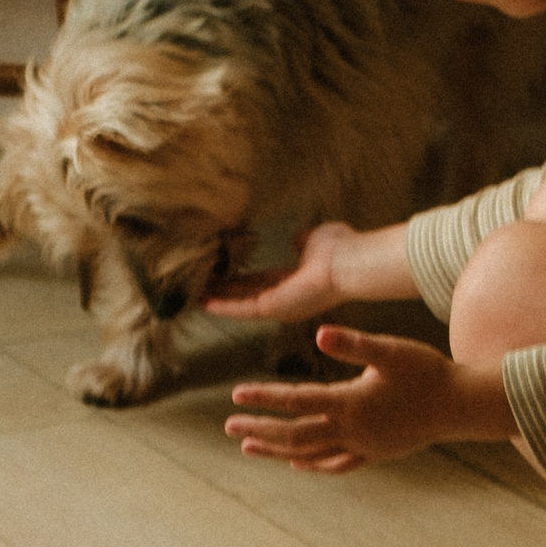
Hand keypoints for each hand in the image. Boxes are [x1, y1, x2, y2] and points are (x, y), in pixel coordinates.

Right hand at [204, 222, 353, 322]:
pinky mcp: (276, 308)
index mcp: (295, 280)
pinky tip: (205, 302)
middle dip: (223, 292)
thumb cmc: (341, 249)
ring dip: (218, 300)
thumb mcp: (316, 239)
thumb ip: (303, 241)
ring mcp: (281, 305)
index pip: (261, 282)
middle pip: (247, 295)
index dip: (240, 280)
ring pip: (241, 304)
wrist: (351, 263)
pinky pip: (245, 308)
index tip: (220, 275)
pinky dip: (225, 306)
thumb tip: (296, 238)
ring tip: (194, 295)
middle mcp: (286, 297)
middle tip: (199, 287)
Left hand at [225, 325, 510, 472]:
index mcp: (351, 403)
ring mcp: (363, 446)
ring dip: (277, 451)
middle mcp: (352, 430)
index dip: (265, 398)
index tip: (236, 396)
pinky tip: (296, 465)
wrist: (462, 406)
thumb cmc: (428, 371)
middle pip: (295, 435)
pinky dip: (312, 465)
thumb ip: (354, 344)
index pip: (297, 402)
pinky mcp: (376, 453)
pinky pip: (336, 464)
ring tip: (248, 448)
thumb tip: (319, 335)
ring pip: (310, 454)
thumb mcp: (391, 350)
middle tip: (229, 426)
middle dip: (260, 430)